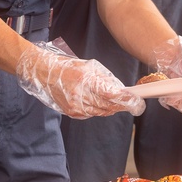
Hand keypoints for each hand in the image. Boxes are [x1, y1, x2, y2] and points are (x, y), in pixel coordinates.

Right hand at [15, 41, 144, 118]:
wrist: (44, 74)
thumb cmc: (68, 67)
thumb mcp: (89, 67)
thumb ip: (106, 79)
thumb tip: (120, 90)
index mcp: (85, 80)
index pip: (111, 95)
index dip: (126, 99)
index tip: (136, 101)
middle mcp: (80, 96)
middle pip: (108, 106)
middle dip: (122, 105)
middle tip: (134, 104)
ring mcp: (75, 106)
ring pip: (101, 112)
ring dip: (111, 108)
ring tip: (118, 103)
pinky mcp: (71, 113)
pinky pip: (91, 114)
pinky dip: (98, 110)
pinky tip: (100, 103)